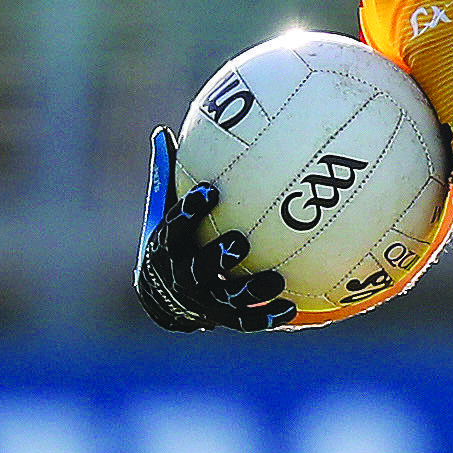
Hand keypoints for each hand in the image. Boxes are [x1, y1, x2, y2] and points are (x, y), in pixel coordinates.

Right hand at [134, 129, 295, 332]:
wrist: (160, 297)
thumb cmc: (171, 241)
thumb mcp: (162, 210)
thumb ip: (168, 177)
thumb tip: (163, 131)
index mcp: (166, 247)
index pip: (173, 228)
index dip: (189, 212)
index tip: (209, 191)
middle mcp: (180, 277)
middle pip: (197, 270)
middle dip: (217, 258)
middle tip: (240, 243)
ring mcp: (201, 301)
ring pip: (224, 299)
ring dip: (250, 291)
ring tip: (277, 280)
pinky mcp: (220, 317)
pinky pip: (244, 321)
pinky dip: (266, 317)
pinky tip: (292, 309)